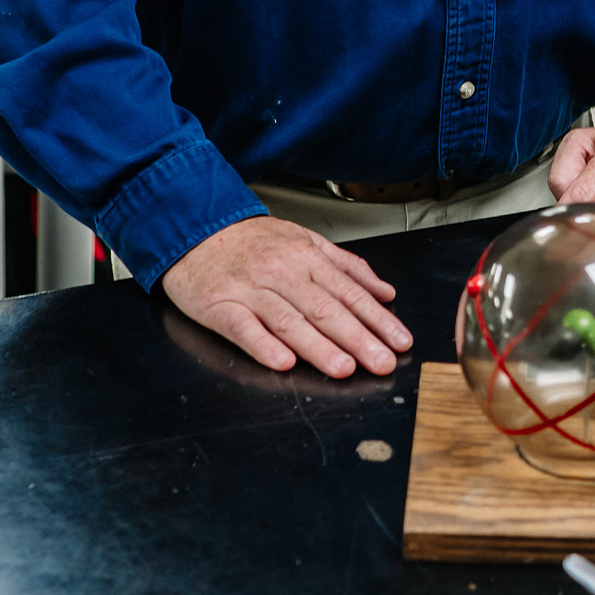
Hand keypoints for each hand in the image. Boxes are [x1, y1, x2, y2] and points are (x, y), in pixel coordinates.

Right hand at [160, 216, 413, 378]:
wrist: (194, 226)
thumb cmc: (252, 240)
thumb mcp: (306, 240)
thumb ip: (348, 267)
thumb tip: (385, 292)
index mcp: (307, 258)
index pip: (350, 293)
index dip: (377, 319)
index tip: (399, 341)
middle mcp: (282, 273)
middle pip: (325, 309)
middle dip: (358, 339)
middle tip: (381, 362)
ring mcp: (250, 290)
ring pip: (289, 321)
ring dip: (318, 347)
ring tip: (343, 368)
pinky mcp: (218, 306)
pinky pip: (243, 328)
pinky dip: (264, 345)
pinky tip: (283, 362)